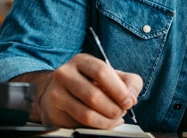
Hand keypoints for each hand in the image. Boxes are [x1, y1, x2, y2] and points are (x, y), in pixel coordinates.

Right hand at [23, 54, 142, 128]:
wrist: (59, 93)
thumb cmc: (90, 83)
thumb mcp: (112, 77)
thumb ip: (129, 82)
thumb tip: (132, 97)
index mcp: (82, 61)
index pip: (102, 72)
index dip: (118, 90)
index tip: (129, 101)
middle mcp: (66, 73)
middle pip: (94, 95)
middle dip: (113, 108)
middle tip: (122, 112)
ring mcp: (56, 91)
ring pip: (87, 112)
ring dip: (107, 119)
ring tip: (115, 118)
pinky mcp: (54, 109)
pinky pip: (80, 122)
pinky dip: (99, 125)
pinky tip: (105, 122)